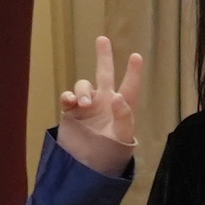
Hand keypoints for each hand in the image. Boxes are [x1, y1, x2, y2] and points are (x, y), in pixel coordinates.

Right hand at [54, 37, 145, 171]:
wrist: (89, 165)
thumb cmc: (112, 153)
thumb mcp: (123, 136)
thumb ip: (123, 116)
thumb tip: (118, 97)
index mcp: (122, 107)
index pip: (130, 86)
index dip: (133, 72)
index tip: (136, 56)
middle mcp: (105, 102)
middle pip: (104, 74)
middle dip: (103, 57)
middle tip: (102, 39)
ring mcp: (87, 106)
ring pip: (84, 85)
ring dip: (83, 90)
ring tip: (84, 104)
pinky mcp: (71, 112)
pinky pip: (68, 97)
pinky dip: (68, 96)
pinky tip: (71, 102)